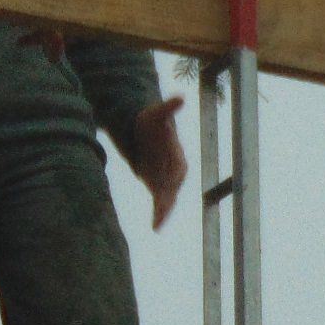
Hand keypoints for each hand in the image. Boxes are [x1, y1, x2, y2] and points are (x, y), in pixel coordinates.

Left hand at [120, 95, 187, 230]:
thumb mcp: (156, 115)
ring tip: (157, 223)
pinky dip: (158, 216)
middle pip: (172, 189)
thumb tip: (180, 97)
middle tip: (161, 209)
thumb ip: (168, 108)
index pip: (177, 170)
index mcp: (178, 158)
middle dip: (168, 200)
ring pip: (166, 200)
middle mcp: (175, 173)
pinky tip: (155, 228)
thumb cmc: (152, 123)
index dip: (172, 177)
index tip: (170, 185)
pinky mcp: (156, 189)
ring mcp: (166, 183)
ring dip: (163, 211)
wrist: (144, 133)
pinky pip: (159, 204)